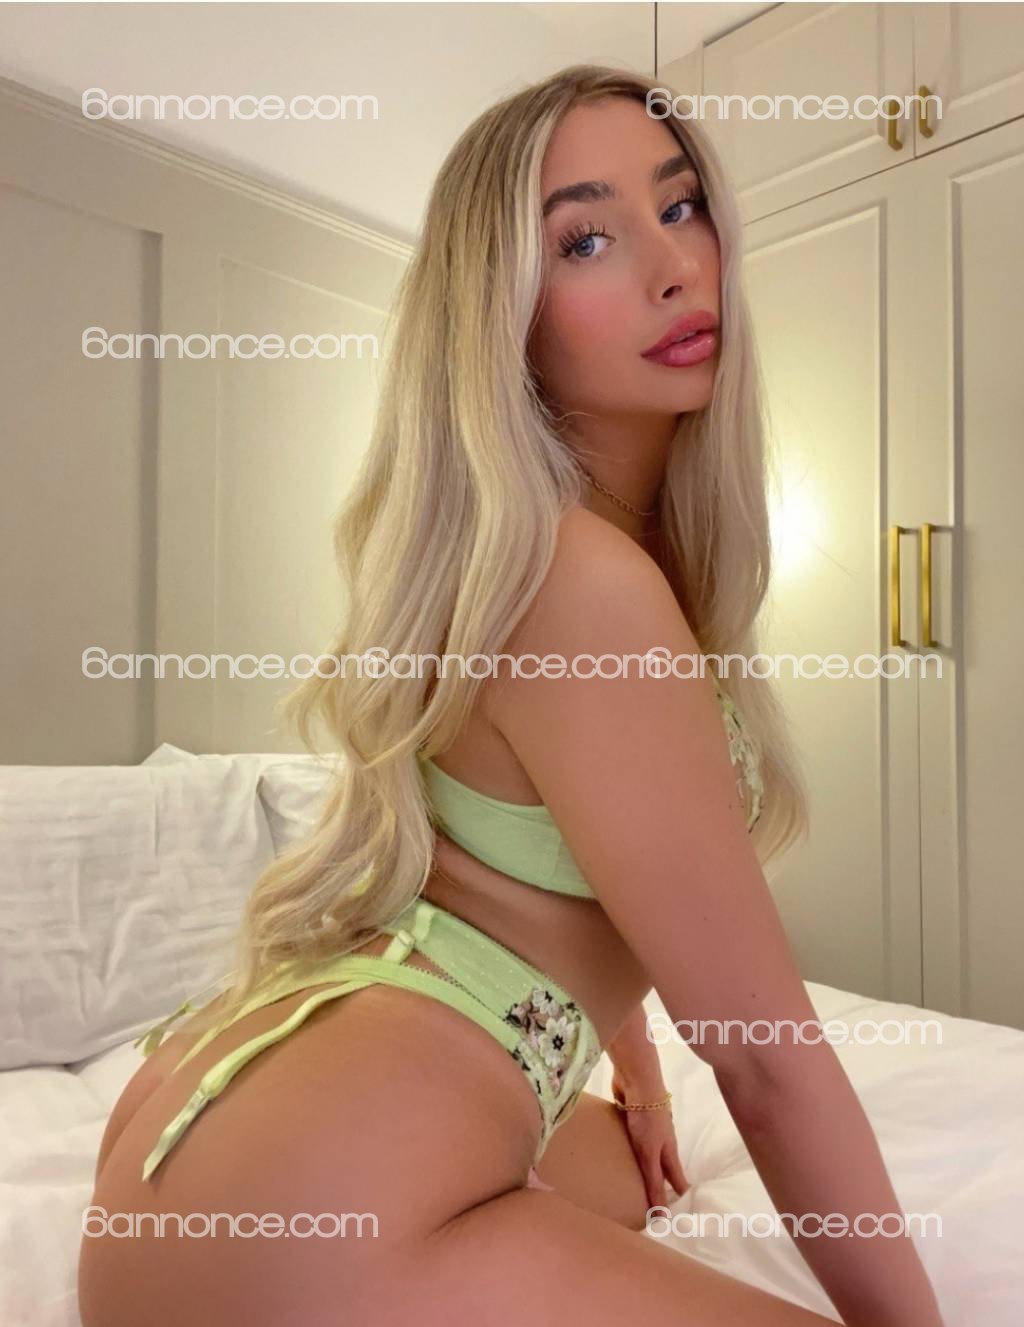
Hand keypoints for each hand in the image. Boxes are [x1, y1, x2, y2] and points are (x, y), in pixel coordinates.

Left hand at [611, 1069, 688, 1211]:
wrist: (636, 1079)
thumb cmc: (647, 1118)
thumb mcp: (650, 1155)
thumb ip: (654, 1183)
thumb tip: (663, 1217)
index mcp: (669, 1151)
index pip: (677, 1180)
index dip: (678, 1198)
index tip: (676, 1218)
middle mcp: (660, 1141)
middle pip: (660, 1167)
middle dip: (658, 1184)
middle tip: (648, 1205)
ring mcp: (646, 1128)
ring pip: (644, 1152)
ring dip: (639, 1167)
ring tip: (627, 1184)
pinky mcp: (630, 1117)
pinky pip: (627, 1139)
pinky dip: (624, 1149)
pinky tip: (613, 1156)